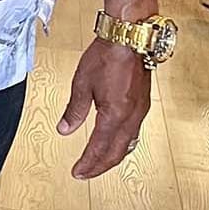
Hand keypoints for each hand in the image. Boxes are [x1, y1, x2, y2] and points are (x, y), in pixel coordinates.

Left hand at [57, 38, 151, 178]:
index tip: (77, 172)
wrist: (130, 36)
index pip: (99, 148)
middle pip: (116, 152)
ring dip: (112, 156)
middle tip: (85, 173)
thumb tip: (65, 129)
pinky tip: (115, 142)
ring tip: (98, 163)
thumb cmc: (107, 55)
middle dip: (100, 165)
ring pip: (128, 143)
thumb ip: (75, 110)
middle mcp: (132, 116)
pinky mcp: (143, 103)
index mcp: (115, 115)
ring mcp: (141, 110)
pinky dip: (122, 143)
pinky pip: (133, 132)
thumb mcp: (82, 84)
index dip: (88, 163)